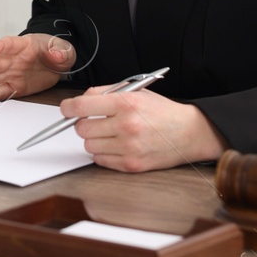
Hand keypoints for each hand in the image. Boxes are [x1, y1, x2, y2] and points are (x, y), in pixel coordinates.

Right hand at [0, 33, 75, 101]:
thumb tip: (56, 54)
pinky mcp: (14, 86)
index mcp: (23, 45)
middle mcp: (13, 59)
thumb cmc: (56, 52)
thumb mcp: (64, 48)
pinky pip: (1, 91)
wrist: (57, 65)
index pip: (9, 44)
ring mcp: (11, 73)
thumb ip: (61, 50)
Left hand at [59, 86, 227, 172]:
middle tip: (93, 121)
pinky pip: (100, 161)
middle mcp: (126, 125)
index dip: (68, 107)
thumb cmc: (162, 111)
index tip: (66, 109)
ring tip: (108, 133)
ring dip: (93, 140)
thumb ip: (106, 93)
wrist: (190, 133)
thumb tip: (80, 101)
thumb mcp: (136, 92)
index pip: (81, 106)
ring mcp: (129, 147)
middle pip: (82, 129)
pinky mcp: (131, 164)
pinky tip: (116, 145)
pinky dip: (103, 153)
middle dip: (83, 124)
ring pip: (89, 146)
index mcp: (126, 103)